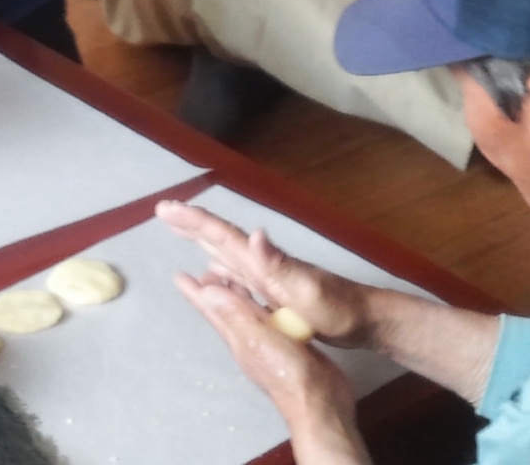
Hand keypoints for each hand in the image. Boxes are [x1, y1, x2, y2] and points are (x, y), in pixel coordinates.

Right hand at [159, 197, 373, 343]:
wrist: (365, 321)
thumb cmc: (338, 310)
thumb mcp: (308, 291)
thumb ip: (279, 264)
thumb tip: (254, 233)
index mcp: (266, 263)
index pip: (224, 236)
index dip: (195, 222)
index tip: (167, 207)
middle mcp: (264, 264)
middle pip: (221, 239)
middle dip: (193, 224)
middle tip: (164, 210)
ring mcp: (270, 278)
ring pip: (227, 255)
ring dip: (203, 243)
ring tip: (180, 233)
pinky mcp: (275, 294)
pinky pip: (238, 277)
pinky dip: (220, 272)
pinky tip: (213, 276)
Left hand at [173, 269, 365, 463]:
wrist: (319, 403)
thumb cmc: (291, 376)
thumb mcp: (260, 341)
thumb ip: (237, 317)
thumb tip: (209, 294)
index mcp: (240, 337)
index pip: (213, 310)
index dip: (197, 293)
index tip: (180, 276)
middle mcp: (249, 340)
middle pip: (226, 309)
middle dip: (215, 290)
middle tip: (205, 269)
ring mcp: (266, 344)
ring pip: (245, 312)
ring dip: (236, 294)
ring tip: (230, 277)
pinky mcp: (285, 344)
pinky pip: (266, 318)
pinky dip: (260, 303)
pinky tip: (266, 299)